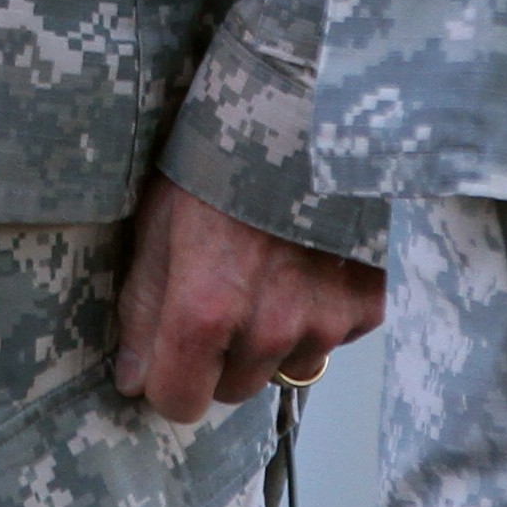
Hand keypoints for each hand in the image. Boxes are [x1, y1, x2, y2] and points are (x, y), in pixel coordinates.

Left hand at [110, 176, 385, 423]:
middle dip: (221, 356)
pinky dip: (321, 310)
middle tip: (223, 291)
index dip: (167, 381)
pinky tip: (312, 258)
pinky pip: (335, 336)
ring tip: (271, 265)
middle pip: (234, 388)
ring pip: (285, 364)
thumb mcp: (159, 221)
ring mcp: (326, 318)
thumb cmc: (222, 154)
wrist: (305, 105)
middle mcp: (271, 325)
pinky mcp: (371, 302)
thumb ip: (144, 307)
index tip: (167, 357)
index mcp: (206, 307)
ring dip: (274, 334)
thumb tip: (134, 377)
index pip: (181, 402)